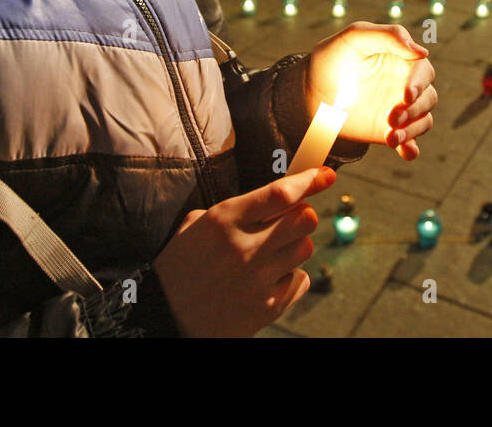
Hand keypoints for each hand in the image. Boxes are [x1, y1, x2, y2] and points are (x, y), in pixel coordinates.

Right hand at [152, 167, 335, 336]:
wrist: (164, 317)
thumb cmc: (179, 266)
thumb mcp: (194, 225)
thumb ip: (234, 209)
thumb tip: (277, 196)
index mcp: (223, 220)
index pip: (280, 193)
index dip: (309, 181)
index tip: (326, 174)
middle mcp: (243, 247)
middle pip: (304, 218)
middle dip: (302, 214)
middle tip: (289, 220)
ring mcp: (257, 279)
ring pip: (305, 248)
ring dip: (295, 246)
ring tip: (271, 254)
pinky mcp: (267, 307)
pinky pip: (300, 280)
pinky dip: (290, 277)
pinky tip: (267, 280)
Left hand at [305, 21, 435, 159]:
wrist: (312, 89)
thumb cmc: (335, 56)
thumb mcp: (355, 37)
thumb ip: (388, 36)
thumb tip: (422, 52)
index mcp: (403, 60)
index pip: (423, 71)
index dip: (418, 83)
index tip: (406, 95)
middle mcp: (407, 85)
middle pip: (427, 98)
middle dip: (413, 110)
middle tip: (391, 117)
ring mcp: (401, 110)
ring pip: (423, 121)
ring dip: (411, 130)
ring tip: (391, 137)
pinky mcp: (391, 131)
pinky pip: (410, 142)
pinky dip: (411, 148)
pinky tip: (406, 152)